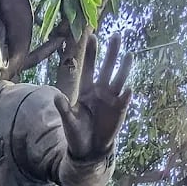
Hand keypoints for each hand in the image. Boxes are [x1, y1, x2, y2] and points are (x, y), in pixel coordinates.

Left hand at [55, 32, 131, 159]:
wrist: (89, 150)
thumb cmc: (77, 134)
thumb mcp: (69, 122)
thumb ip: (64, 109)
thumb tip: (57, 97)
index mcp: (86, 90)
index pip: (88, 68)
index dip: (91, 53)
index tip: (93, 36)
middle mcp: (100, 91)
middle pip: (107, 68)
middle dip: (111, 53)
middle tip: (117, 35)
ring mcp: (111, 99)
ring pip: (119, 80)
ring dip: (123, 68)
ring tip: (129, 55)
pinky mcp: (119, 110)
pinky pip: (123, 100)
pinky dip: (125, 95)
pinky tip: (127, 88)